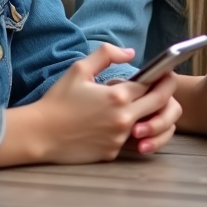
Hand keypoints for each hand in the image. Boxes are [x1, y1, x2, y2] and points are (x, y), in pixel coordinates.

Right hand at [0, 44, 178, 166]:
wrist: (39, 134)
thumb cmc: (58, 100)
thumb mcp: (79, 69)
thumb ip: (106, 54)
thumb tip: (130, 53)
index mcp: (118, 96)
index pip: (153, 84)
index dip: (161, 76)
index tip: (166, 72)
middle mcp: (123, 119)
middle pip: (161, 104)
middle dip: (167, 92)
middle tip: (167, 85)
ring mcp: (119, 139)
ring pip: (150, 125)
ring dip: (152, 114)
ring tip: (148, 105)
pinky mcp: (112, 154)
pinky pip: (131, 141)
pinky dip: (133, 131)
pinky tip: (126, 122)